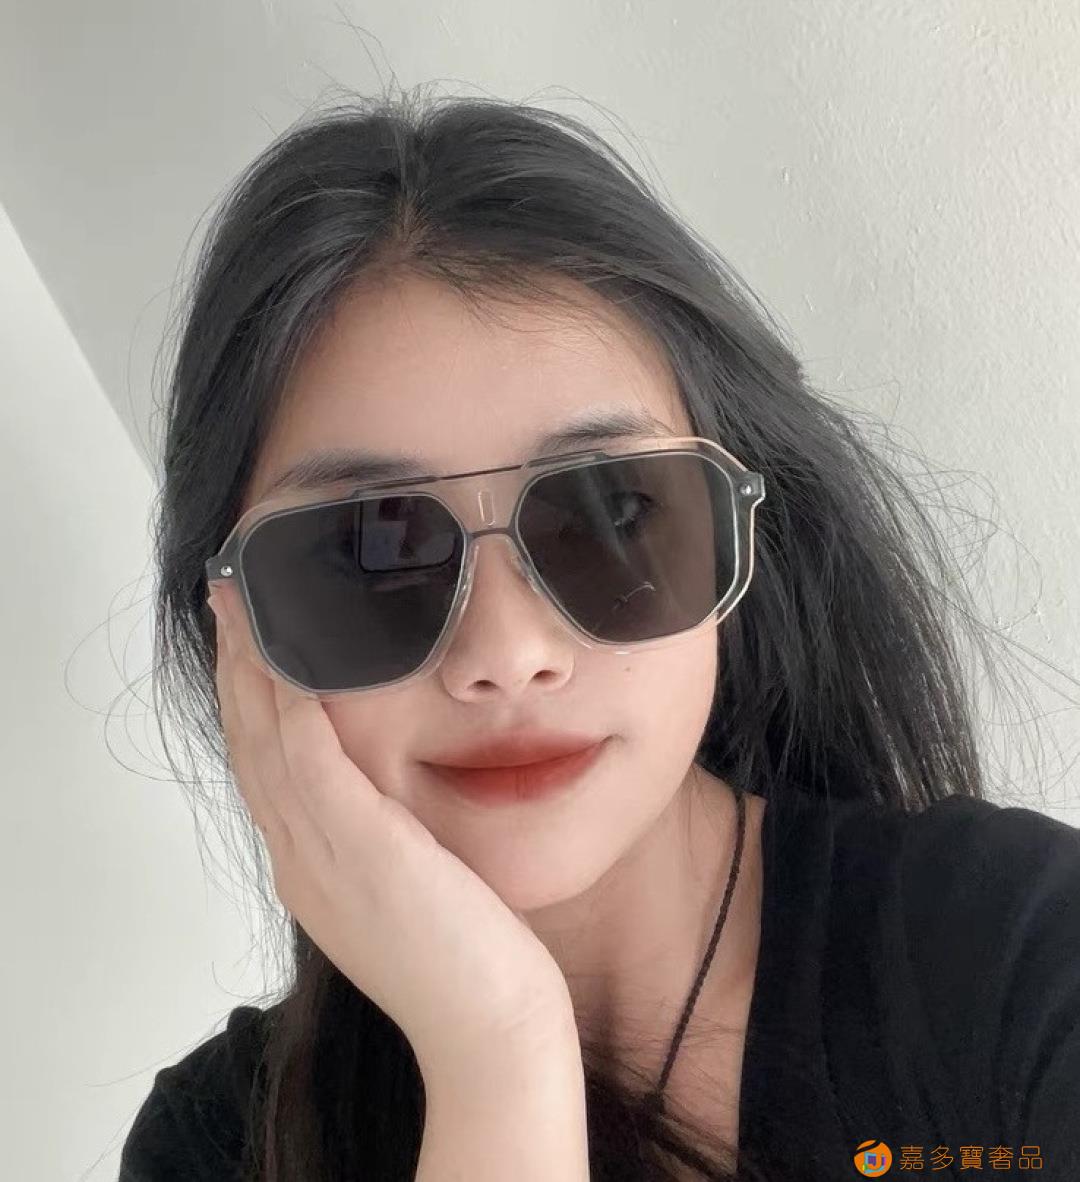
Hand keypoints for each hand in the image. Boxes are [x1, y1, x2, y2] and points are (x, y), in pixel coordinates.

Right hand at [207, 584, 576, 1077]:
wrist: (489, 1028)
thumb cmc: (464, 959)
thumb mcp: (405, 888)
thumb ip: (380, 841)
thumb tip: (385, 797)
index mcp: (309, 867)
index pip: (263, 766)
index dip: (246, 699)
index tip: (243, 641)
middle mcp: (301, 860)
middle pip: (249, 746)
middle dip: (234, 669)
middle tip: (227, 600)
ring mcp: (324, 860)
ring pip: (267, 745)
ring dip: (252, 670)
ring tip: (245, 608)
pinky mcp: (366, 854)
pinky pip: (315, 765)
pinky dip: (295, 710)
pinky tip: (292, 662)